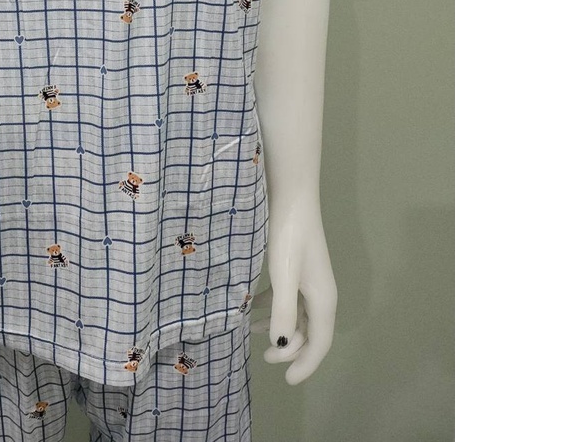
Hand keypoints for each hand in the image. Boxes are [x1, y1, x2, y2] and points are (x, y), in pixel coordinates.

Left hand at [252, 204, 336, 383]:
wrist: (291, 196)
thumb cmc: (289, 235)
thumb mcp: (284, 275)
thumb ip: (283, 312)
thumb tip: (281, 346)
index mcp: (323, 299)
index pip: (320, 343)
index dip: (306, 364)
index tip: (287, 381)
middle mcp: (320, 293)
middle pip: (309, 332)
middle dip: (289, 348)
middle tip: (265, 358)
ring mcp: (309, 280)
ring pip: (297, 315)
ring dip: (279, 328)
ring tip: (254, 333)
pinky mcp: (296, 267)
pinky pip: (288, 298)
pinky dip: (273, 308)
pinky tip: (253, 308)